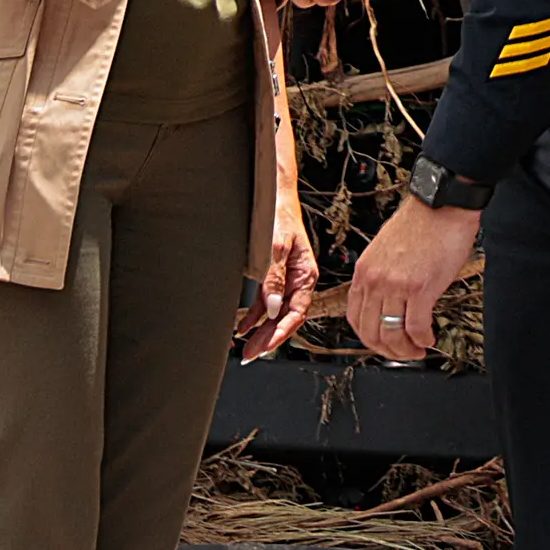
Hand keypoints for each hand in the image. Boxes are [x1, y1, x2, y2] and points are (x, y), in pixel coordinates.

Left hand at [238, 180, 315, 356]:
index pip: (297, 312)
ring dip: (261, 331)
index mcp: (305, 274)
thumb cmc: (280, 216)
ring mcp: (285, 278)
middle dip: (269, 337)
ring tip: (246, 348)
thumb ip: (274, 279)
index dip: (282, 331)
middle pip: (285, 316)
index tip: (266, 345)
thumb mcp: (277, 247)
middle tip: (251, 354)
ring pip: (274, 313)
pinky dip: (254, 316)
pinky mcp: (272, 275)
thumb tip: (271, 309)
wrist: (273, 195)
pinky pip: (265, 301)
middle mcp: (297, 279)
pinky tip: (243, 328)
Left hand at [345, 198, 481, 360]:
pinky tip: (430, 339)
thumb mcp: (385, 250)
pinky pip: (416, 328)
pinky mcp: (420, 289)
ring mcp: (396, 286)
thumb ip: (381, 275)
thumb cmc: (421, 223)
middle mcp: (375, 281)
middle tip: (404, 352)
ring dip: (406, 350)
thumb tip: (389, 302)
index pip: (355, 319)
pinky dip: (423, 339)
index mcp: (364, 272)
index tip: (383, 343)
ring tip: (419, 349)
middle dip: (388, 351)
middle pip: (371, 333)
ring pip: (392, 335)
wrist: (443, 204)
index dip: (370, 338)